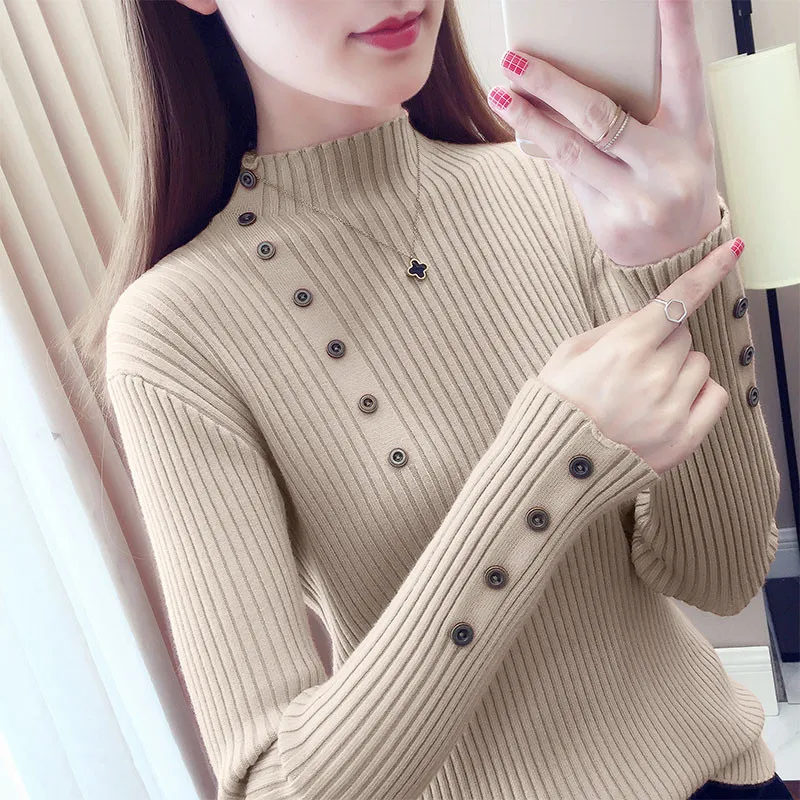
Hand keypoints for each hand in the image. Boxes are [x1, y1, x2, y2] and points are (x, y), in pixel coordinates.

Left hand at [487, 0, 721, 266]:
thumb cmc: (676, 184)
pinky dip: (546, 148)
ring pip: (572, 149)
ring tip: (501, 94)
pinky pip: (568, 176)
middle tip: (515, 60)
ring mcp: (637, 197)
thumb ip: (646, 113)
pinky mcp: (609, 223)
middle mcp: (666, 164)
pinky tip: (523, 127)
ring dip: (530, 119)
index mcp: (691, 132)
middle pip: (600, 116)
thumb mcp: (678, 143)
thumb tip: (579, 83)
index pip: (685, 71)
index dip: (676, 29)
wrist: (680, 255)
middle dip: (551, 85)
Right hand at [536, 239, 742, 475]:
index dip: (707, 270)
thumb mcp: (566, 356)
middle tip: (631, 368)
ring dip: (678, 369)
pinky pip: (715, 396)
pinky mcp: (684, 438)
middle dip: (662, 342)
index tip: (732, 248)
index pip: (676, 300)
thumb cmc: (555, 407)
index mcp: (623, 348)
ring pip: (699, 363)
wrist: (553, 467)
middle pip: (683, 334)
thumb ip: (609, 330)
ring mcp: (672, 408)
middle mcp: (654, 375)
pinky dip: (698, 393)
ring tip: (645, 393)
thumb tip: (643, 317)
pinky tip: (670, 405)